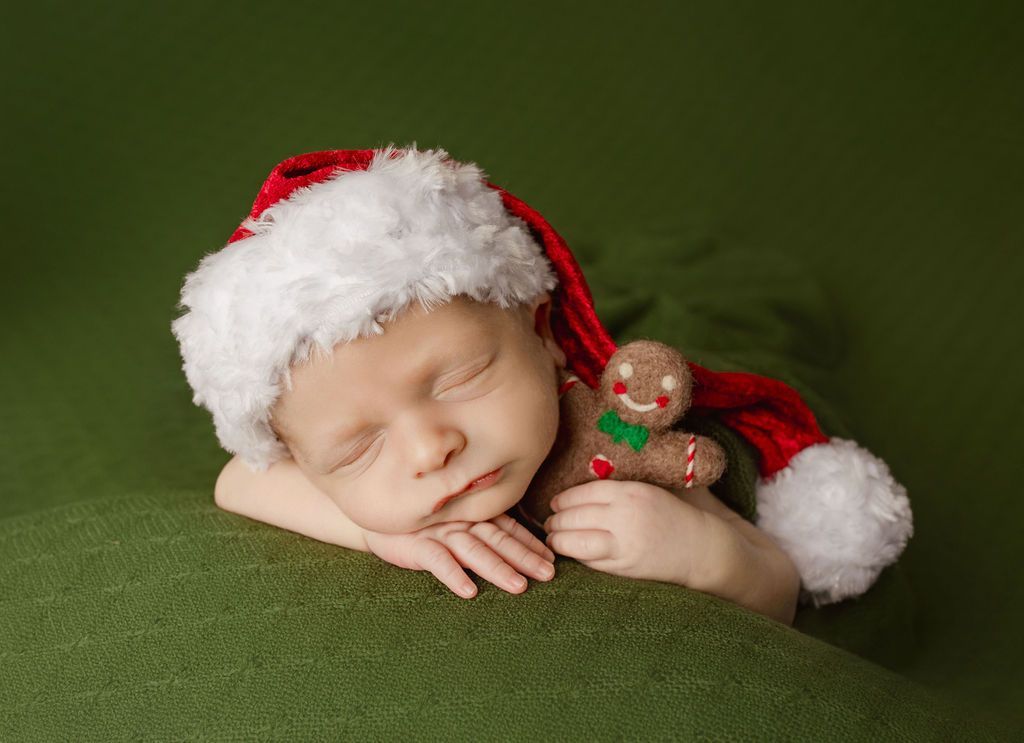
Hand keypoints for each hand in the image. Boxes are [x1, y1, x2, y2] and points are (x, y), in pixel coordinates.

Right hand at [363, 513, 555, 598]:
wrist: (377, 517)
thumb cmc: (422, 523)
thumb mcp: (455, 522)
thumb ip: (482, 530)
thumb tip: (518, 547)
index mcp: (472, 515)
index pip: (507, 529)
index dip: (530, 543)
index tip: (552, 558)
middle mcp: (461, 521)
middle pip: (498, 540)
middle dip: (525, 557)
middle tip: (548, 574)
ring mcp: (440, 532)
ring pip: (474, 550)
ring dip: (497, 568)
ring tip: (518, 585)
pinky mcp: (416, 545)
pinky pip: (437, 561)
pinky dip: (453, 574)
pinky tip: (469, 591)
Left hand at [543, 480, 713, 586]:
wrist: (700, 548)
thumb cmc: (672, 515)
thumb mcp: (647, 490)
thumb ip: (616, 490)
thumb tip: (576, 492)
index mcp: (631, 492)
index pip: (584, 493)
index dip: (564, 499)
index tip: (555, 502)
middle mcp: (625, 517)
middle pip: (575, 517)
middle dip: (556, 520)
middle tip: (549, 522)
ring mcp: (624, 544)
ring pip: (576, 542)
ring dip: (558, 540)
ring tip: (553, 539)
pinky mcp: (625, 567)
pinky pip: (590, 562)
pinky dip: (576, 556)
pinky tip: (571, 552)